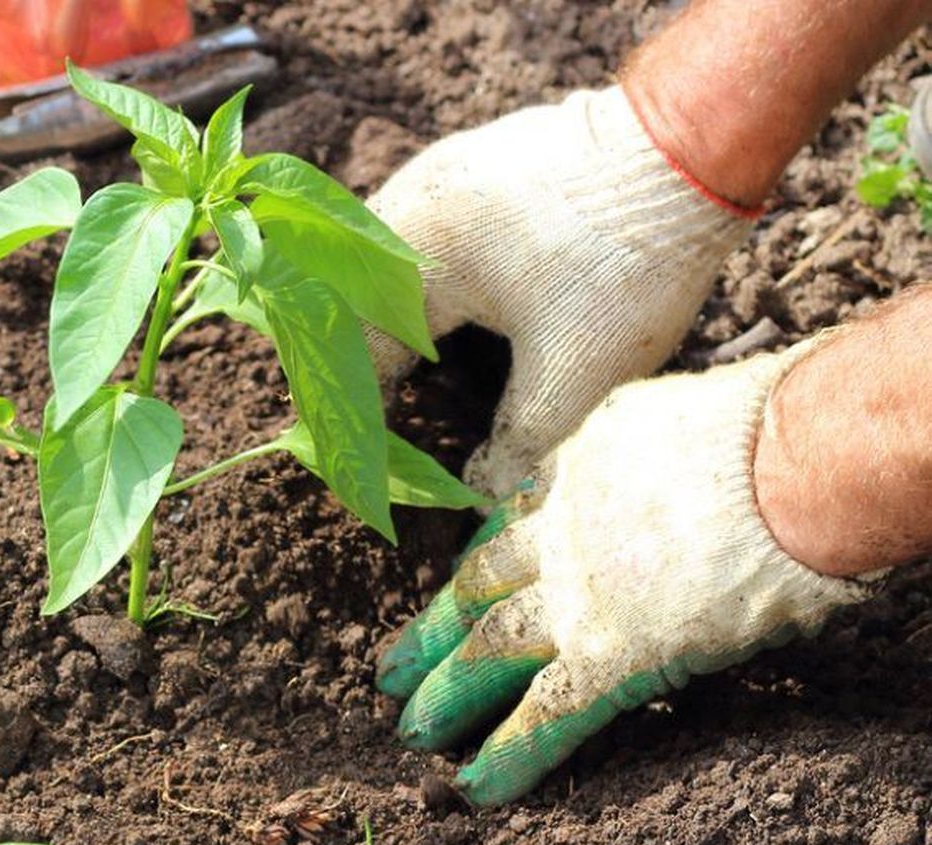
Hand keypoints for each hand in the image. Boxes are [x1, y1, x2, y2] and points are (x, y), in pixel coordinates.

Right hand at [367, 86, 751, 496]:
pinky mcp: (476, 163)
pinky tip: (435, 314)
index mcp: (418, 258)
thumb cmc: (630, 265)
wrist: (694, 147)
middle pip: (351, 300)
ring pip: (377, 261)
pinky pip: (413, 231)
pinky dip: (410, 282)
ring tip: (393, 377)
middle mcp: (412, 205)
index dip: (362, 412)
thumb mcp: (573, 377)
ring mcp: (442, 174)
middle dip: (360, 365)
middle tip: (372, 421)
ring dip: (380, 320)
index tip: (369, 459)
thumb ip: (516, 443)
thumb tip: (482, 495)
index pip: (362, 350)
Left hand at [376, 348, 878, 805]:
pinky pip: (550, 712)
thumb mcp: (693, 421)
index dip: (483, 559)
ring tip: (409, 732)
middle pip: (481, 585)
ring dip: (448, 692)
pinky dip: (511, 753)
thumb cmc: (774, 430)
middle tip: (391, 669)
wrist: (793, 461)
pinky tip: (475, 787)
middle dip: (434, 630)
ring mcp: (580, 593)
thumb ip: (668, 459)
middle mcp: (566, 529)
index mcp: (585, 467)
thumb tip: (694, 479)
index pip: (518, 520)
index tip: (459, 582)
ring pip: (491, 648)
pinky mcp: (612, 653)